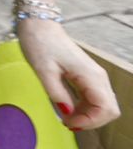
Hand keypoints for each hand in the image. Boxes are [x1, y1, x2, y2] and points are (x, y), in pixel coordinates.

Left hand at [16, 11, 121, 130]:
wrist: (39, 25)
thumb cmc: (39, 44)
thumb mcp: (43, 71)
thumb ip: (57, 94)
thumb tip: (67, 114)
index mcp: (91, 75)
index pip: (106, 108)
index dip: (90, 121)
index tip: (68, 122)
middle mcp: (98, 77)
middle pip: (109, 110)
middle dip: (91, 122)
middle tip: (67, 123)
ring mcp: (94, 76)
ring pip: (103, 106)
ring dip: (88, 116)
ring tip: (65, 118)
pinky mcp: (87, 76)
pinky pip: (94, 98)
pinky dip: (84, 108)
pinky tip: (68, 110)